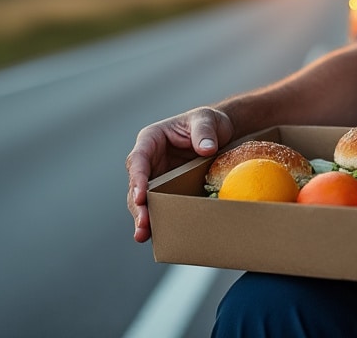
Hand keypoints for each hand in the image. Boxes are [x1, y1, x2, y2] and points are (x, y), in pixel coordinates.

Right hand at [125, 106, 232, 242]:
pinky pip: (159, 207)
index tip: (140, 196)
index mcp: (150, 140)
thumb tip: (206, 148)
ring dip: (143, 218)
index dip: (137, 178)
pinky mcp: (167, 191)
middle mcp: (149, 161)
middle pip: (136, 185)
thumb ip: (204, 132)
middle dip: (137, 206)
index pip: (138, 160)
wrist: (220, 133)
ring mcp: (157, 178)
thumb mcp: (207, 120)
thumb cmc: (208, 122)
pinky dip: (158, 221)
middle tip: (142, 224)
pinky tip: (158, 236)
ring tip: (143, 235)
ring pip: (143, 201)